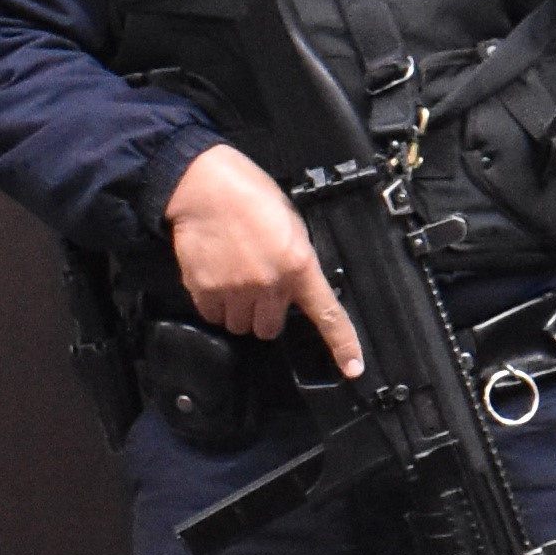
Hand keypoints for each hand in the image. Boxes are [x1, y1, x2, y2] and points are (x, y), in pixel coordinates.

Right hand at [167, 146, 363, 378]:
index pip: (327, 314)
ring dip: (240, 311)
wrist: (203, 186)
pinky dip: (216, 305)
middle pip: (270, 330)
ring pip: (241, 326)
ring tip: (236, 278)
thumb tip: (298, 283)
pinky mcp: (204, 291)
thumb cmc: (250, 196)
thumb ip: (298, 260)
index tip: (353, 368)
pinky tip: (218, 276)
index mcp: (299, 265)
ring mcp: (235, 290)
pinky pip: (214, 316)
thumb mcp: (292, 224)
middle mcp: (269, 284)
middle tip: (260, 287)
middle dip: (266, 314)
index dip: (343, 344)